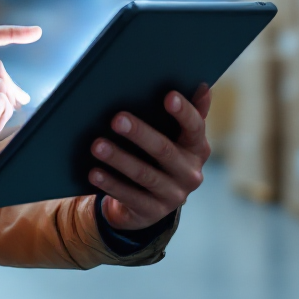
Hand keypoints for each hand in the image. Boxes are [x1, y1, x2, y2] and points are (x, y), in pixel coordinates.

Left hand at [89, 85, 211, 230]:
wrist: (148, 201)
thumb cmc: (159, 156)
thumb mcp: (175, 137)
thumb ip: (188, 113)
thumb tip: (203, 86)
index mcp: (196, 148)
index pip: (195, 128)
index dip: (183, 112)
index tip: (168, 96)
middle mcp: (190, 173)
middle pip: (164, 151)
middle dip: (140, 134)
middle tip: (116, 119)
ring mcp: (173, 196)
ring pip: (144, 175)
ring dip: (119, 159)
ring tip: (97, 145)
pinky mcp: (152, 213)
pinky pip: (129, 197)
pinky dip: (110, 183)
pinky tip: (94, 172)